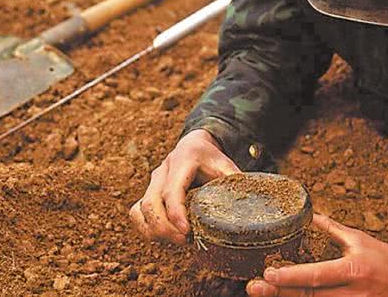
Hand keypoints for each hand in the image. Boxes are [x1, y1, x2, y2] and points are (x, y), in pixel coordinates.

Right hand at [129, 129, 240, 243]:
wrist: (193, 146)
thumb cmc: (211, 159)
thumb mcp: (226, 165)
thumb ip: (235, 182)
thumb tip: (251, 205)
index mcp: (182, 162)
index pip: (172, 191)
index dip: (176, 213)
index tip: (186, 231)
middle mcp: (162, 172)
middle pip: (150, 204)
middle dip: (165, 228)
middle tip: (185, 241)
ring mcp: (151, 183)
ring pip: (139, 211)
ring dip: (155, 231)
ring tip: (177, 241)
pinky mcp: (147, 193)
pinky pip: (136, 214)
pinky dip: (147, 229)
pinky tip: (165, 237)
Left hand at [247, 214, 387, 296]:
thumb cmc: (384, 258)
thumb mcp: (358, 239)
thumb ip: (331, 229)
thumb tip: (310, 215)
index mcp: (352, 270)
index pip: (316, 276)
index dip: (290, 276)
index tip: (268, 272)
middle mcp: (350, 293)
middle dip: (278, 293)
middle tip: (253, 287)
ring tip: (261, 292)